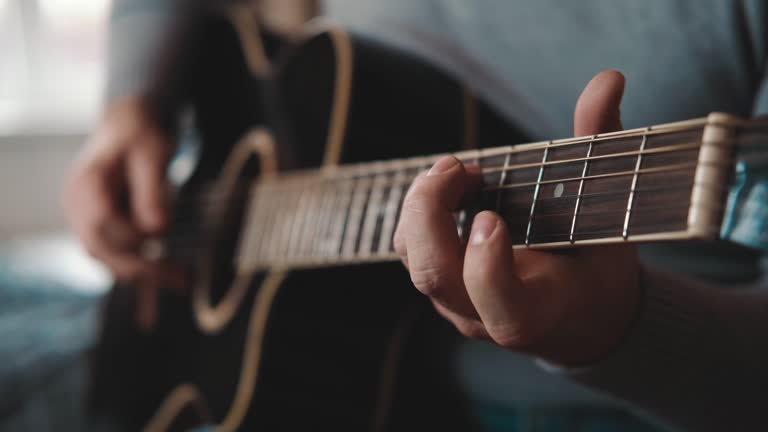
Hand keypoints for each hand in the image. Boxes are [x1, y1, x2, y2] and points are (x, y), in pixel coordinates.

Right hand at [65, 97, 183, 326]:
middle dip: (143, 267)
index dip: (132, 237)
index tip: (164, 236)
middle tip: (183, 279)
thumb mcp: (153, 152)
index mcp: (85, 186)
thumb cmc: (142, 135)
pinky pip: (119, 258)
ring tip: (183, 280)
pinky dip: (143, 268)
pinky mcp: (105, 232)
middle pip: (103, 250)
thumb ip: (153, 189)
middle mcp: (78, 209)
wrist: (130, 127)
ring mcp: (87, 223)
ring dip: (145, 273)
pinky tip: (172, 276)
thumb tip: (158, 231)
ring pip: (110, 260)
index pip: (101, 224)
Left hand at [393, 71, 641, 364]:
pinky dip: (421, 211)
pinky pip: (412, 252)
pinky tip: (451, 185)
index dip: (488, 269)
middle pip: (434, 278)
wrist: (580, 316)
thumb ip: (603, 147)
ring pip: (414, 263)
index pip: (504, 312)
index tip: (491, 216)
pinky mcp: (443, 291)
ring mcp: (459, 307)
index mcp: (542, 311)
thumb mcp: (612, 214)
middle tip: (458, 167)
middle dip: (430, 212)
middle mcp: (489, 318)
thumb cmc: (598, 264)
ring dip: (423, 206)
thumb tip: (608, 79)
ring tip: (458, 170)